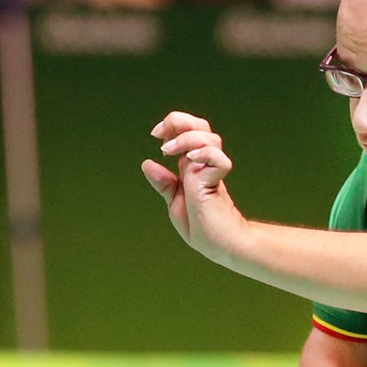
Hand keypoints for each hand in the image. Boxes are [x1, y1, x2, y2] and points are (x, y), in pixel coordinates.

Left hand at [143, 112, 243, 259]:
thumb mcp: (175, 202)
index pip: (188, 131)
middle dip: (179, 121)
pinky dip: (205, 153)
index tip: (156, 134)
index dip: (173, 125)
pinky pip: (217, 158)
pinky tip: (191, 160)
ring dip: (185, 138)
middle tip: (159, 135)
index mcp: (192, 166)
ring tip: (168, 151)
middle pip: (200, 126)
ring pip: (208, 137)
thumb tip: (147, 163)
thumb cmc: (202, 227)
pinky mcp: (217, 181)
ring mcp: (211, 171)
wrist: (219, 245)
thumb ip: (164, 183)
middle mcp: (202, 164)